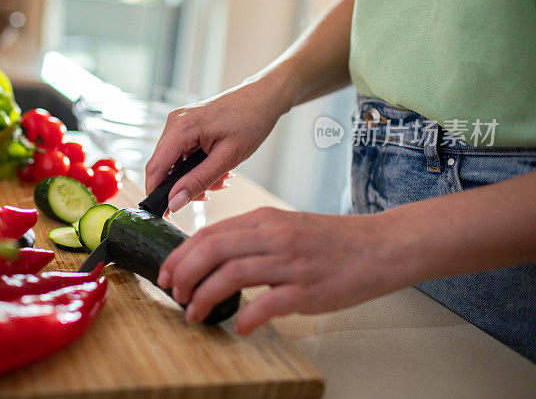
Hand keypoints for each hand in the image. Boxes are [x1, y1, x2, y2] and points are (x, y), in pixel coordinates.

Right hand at [145, 79, 288, 211]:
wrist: (263, 98)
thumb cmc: (250, 122)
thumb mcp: (227, 158)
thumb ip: (198, 181)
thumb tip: (174, 202)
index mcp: (181, 128)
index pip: (155, 168)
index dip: (156, 194)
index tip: (166, 214)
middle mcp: (174, 122)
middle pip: (163, 167)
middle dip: (183, 185)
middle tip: (209, 193)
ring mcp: (178, 123)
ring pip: (174, 162)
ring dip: (193, 177)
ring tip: (221, 179)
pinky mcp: (186, 125)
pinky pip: (182, 153)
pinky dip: (196, 166)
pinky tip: (217, 168)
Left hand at [157, 207, 407, 333]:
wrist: (380, 246)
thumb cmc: (331, 240)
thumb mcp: (286, 225)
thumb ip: (250, 237)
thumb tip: (212, 256)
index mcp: (264, 219)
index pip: (209, 233)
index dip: (180, 255)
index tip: (165, 274)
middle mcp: (274, 236)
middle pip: (212, 251)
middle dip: (183, 275)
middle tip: (174, 294)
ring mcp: (291, 263)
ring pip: (232, 276)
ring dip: (205, 297)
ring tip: (194, 313)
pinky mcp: (309, 290)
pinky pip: (267, 304)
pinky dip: (246, 317)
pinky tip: (238, 326)